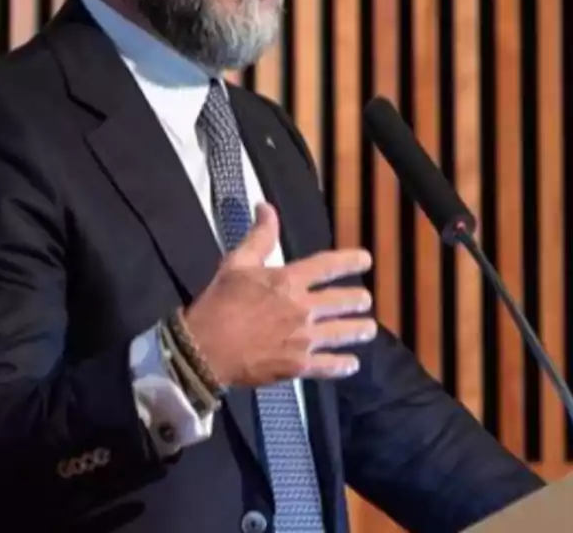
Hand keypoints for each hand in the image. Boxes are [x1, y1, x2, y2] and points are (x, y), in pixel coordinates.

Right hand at [182, 203, 376, 385]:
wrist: (203, 349)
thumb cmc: (219, 303)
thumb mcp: (236, 263)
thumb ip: (259, 236)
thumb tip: (266, 206)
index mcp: (288, 280)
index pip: (328, 265)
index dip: (351, 261)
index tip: (367, 260)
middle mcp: (302, 307)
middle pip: (343, 301)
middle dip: (358, 299)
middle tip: (365, 300)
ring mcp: (303, 338)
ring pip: (343, 333)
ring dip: (360, 330)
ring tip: (369, 329)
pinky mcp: (297, 365)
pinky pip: (328, 366)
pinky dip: (342, 365)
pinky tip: (352, 364)